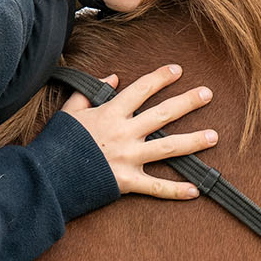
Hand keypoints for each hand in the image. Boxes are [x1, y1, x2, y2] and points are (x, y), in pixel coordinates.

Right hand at [63, 65, 216, 199]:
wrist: (47, 176)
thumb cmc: (57, 143)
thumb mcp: (70, 111)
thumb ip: (89, 92)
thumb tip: (111, 76)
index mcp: (110, 113)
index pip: (141, 89)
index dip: (160, 78)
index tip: (177, 70)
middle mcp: (124, 133)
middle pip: (162, 114)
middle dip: (187, 102)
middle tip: (207, 94)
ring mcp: (128, 157)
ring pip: (168, 148)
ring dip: (193, 141)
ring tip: (213, 136)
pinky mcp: (127, 182)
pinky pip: (156, 187)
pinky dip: (176, 190)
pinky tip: (196, 190)